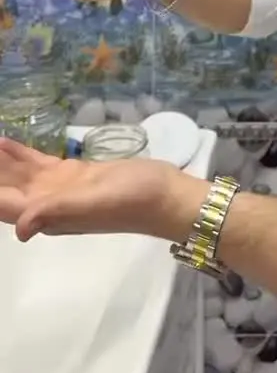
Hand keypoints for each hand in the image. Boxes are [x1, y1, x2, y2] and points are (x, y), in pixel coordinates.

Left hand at [0, 137, 204, 243]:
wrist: (165, 194)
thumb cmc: (130, 200)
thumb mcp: (92, 204)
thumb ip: (55, 211)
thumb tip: (20, 231)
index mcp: (49, 215)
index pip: (6, 205)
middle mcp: (49, 205)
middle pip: (8, 188)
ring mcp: (62, 190)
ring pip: (21, 175)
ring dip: (3, 161)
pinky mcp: (76, 175)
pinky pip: (40, 164)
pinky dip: (22, 154)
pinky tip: (9, 141)